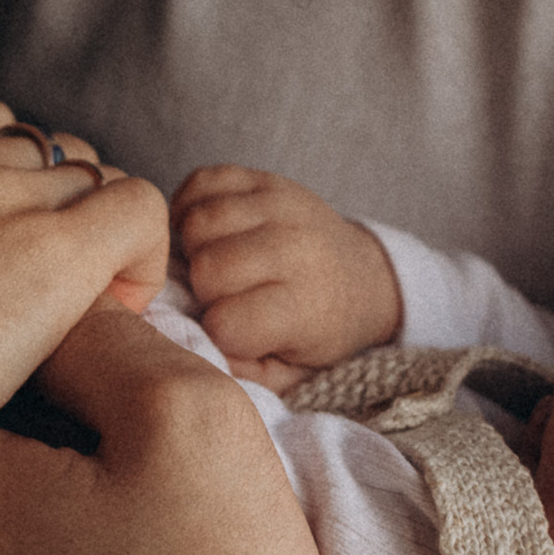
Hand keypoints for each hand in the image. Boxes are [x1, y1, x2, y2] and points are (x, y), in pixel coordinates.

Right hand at [173, 164, 401, 386]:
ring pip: (198, 223)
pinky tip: (208, 234)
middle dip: (203, 289)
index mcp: (303, 306)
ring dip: (195, 249)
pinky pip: (200, 183)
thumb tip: (197, 352)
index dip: (218, 331)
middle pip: (206, 268)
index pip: (225, 322)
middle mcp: (295, 249)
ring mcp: (281, 205)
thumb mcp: (293, 374)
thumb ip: (245, 376)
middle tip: (222, 296)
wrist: (363, 278)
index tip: (234, 331)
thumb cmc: (319, 331)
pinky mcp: (266, 179)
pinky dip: (190, 207)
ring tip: (215, 264)